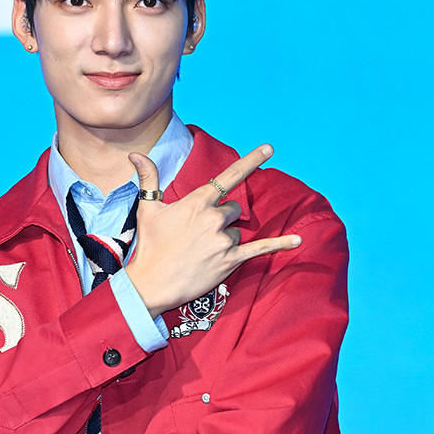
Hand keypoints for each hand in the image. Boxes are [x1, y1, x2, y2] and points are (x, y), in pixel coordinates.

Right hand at [125, 144, 301, 316]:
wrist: (150, 284)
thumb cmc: (149, 246)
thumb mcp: (147, 209)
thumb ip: (148, 179)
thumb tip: (135, 154)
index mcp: (197, 202)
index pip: (229, 176)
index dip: (251, 160)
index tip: (269, 148)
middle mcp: (214, 219)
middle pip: (234, 208)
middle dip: (223, 217)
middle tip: (200, 234)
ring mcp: (224, 241)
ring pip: (238, 231)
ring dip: (226, 238)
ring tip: (202, 252)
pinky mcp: (230, 261)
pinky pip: (260, 249)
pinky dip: (280, 244)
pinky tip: (298, 240)